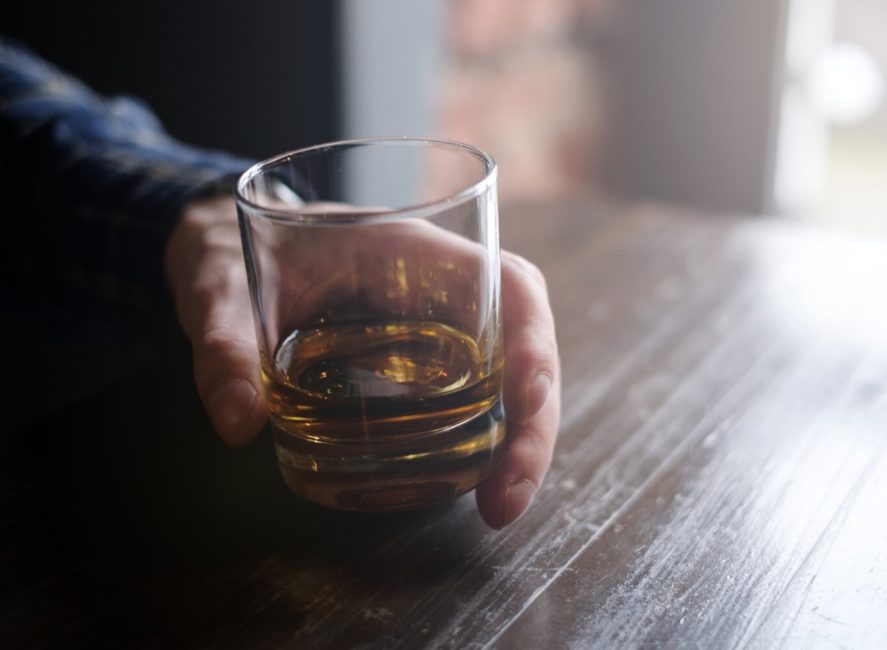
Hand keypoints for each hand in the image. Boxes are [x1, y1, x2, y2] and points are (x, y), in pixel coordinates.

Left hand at [165, 196, 559, 528]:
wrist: (222, 248)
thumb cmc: (229, 249)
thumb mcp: (216, 288)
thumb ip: (221, 343)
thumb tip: (239, 424)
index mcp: (410, 249)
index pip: (507, 282)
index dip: (534, 339)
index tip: (528, 400)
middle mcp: (437, 287)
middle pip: (521, 344)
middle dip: (533, 422)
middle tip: (505, 498)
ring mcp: (430, 324)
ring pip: (504, 375)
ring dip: (515, 440)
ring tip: (496, 504)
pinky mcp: (412, 358)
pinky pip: (469, 391)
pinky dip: (482, 435)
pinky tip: (469, 480)